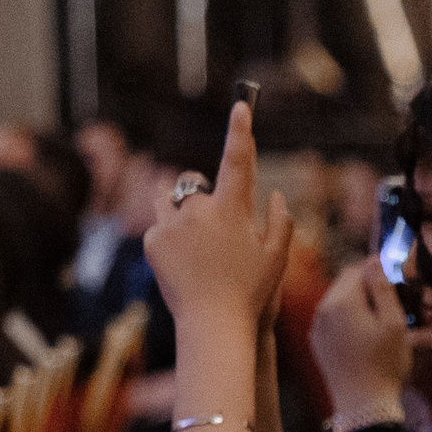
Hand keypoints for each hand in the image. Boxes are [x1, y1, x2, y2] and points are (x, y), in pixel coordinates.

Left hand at [143, 100, 291, 333]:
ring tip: (195, 245)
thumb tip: (272, 194)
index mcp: (234, 211)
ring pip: (170, 198)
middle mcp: (200, 210)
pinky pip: (159, 226)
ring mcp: (173, 224)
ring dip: (180, 211)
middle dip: (201, 196)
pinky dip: (169, 239)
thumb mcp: (277, 259)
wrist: (212, 325)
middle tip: (215, 231)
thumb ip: (280, 222)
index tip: (240, 106)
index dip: (241, 130)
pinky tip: (184, 266)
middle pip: (194, 181)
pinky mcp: (152, 241)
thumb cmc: (252, 295)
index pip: (238, 160)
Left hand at [311, 260, 417, 415]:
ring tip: (375, 325)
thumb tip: (374, 260)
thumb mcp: (394, 323)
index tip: (394, 290)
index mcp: (342, 300)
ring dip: (356, 304)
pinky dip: (345, 320)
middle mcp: (323, 308)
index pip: (359, 268)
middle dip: (365, 288)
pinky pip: (331, 319)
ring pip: (337, 300)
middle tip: (387, 308)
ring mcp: (317, 325)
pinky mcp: (317, 341)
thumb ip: (383, 287)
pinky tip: (360, 338)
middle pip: (345, 282)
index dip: (379, 275)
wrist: (362, 404)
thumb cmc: (384, 365)